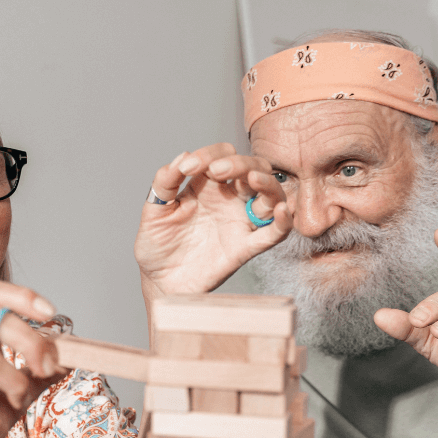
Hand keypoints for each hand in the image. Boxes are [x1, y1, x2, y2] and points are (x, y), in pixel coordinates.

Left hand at [134, 143, 293, 299]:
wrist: (160, 281)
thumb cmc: (157, 246)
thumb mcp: (153, 210)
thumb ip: (164, 182)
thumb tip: (182, 156)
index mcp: (207, 185)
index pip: (221, 156)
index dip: (208, 154)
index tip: (187, 168)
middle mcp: (229, 199)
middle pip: (253, 167)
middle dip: (240, 163)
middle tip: (217, 170)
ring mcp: (240, 221)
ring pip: (270, 194)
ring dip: (267, 182)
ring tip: (252, 179)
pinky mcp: (245, 247)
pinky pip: (273, 233)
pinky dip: (284, 222)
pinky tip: (282, 210)